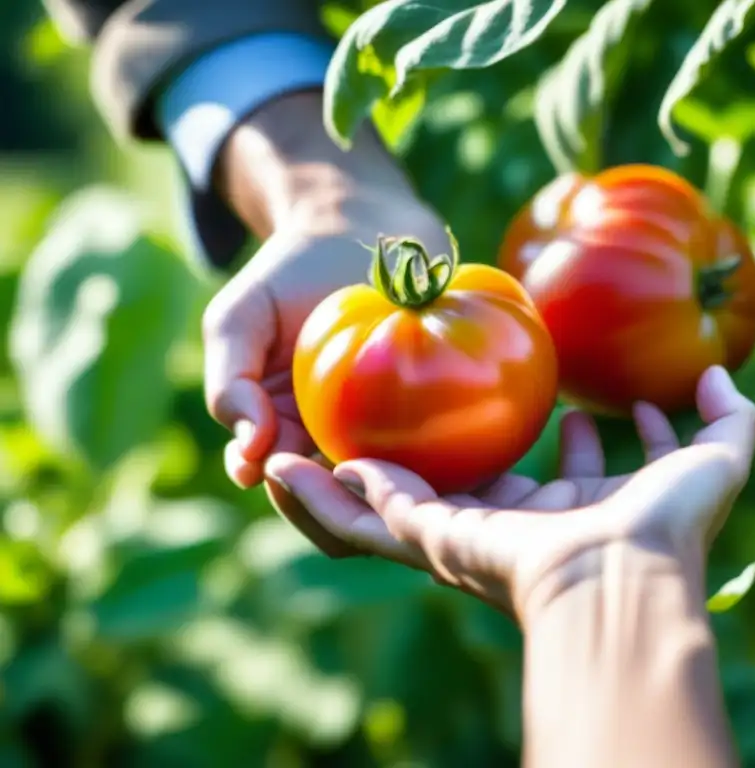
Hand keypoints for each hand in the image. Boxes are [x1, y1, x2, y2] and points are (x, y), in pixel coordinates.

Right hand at [201, 93, 448, 504]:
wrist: (363, 229)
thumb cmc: (293, 272)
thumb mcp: (241, 317)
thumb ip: (228, 379)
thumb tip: (247, 451)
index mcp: (287, 437)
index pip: (290, 489)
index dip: (295, 498)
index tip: (298, 470)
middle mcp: (339, 444)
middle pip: (350, 504)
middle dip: (355, 509)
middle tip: (360, 478)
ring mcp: (394, 433)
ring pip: (401, 490)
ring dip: (408, 497)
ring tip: (412, 480)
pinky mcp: (443, 413)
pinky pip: (451, 447)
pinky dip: (456, 458)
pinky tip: (467, 453)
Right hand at [264, 365, 754, 620]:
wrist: (623, 579)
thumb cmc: (669, 529)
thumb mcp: (714, 460)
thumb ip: (730, 415)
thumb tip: (717, 374)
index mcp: (579, 516)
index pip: (567, 476)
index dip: (572, 442)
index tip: (573, 409)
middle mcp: (519, 529)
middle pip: (477, 484)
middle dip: (453, 450)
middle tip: (427, 405)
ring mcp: (469, 536)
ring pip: (399, 503)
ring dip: (360, 475)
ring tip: (324, 437)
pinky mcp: (434, 539)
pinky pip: (368, 515)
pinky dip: (326, 496)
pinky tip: (292, 468)